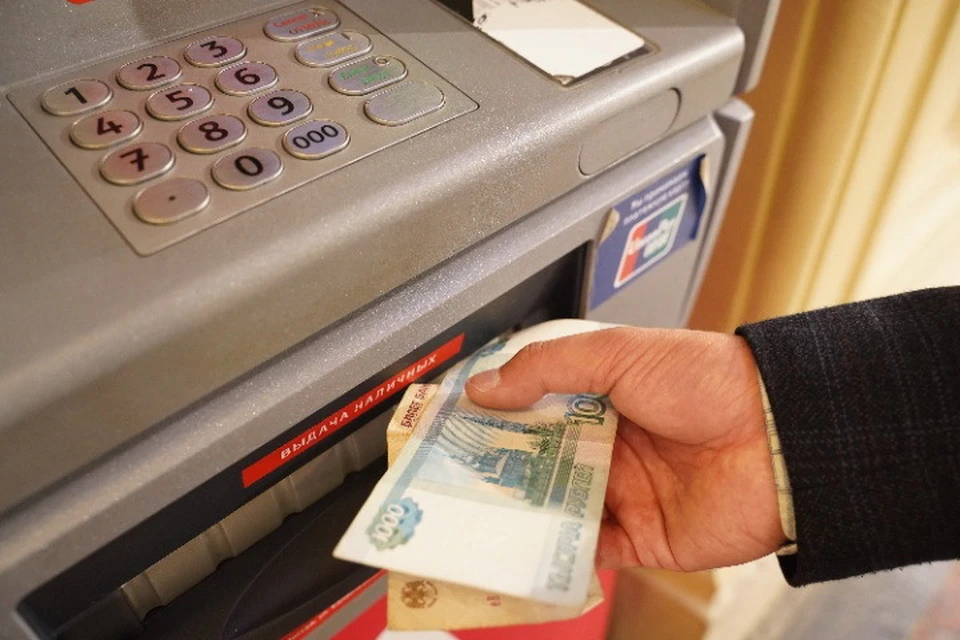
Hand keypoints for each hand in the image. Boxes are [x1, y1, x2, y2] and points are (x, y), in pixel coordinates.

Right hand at [465, 327, 785, 571]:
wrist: (779, 438)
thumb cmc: (708, 382)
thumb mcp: (618, 353)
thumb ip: (546, 367)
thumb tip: (483, 385)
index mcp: (600, 396)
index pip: (532, 408)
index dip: (493, 416)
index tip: (450, 425)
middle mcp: (607, 445)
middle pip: (536, 462)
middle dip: (494, 469)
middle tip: (446, 475)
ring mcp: (622, 493)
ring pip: (553, 508)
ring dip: (517, 513)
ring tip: (469, 515)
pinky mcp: (639, 537)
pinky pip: (586, 550)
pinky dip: (554, 553)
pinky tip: (521, 549)